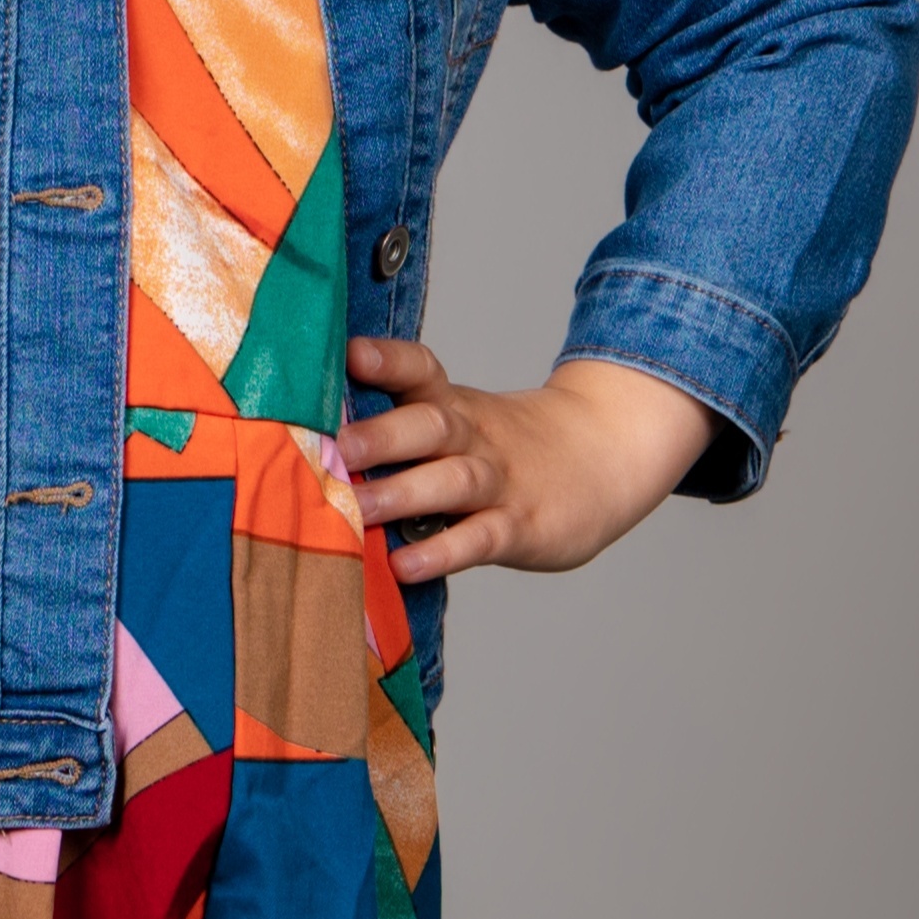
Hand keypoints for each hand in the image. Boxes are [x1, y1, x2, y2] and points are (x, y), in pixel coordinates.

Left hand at [338, 342, 719, 578]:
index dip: (387, 361)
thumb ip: (401, 425)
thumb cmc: (508, 446)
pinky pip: (479, 538)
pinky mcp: (520, 527)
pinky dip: (443, 551)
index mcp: (453, 406)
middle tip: (332, 447)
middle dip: (379, 435)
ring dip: (402, 493)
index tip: (348, 354)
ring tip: (357, 508)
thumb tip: (310, 436)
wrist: (608, 454)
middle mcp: (473, 437)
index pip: (421, 372)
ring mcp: (499, 482)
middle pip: (429, 425)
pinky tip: (407, 564)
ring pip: (452, 480)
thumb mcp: (463, 420)